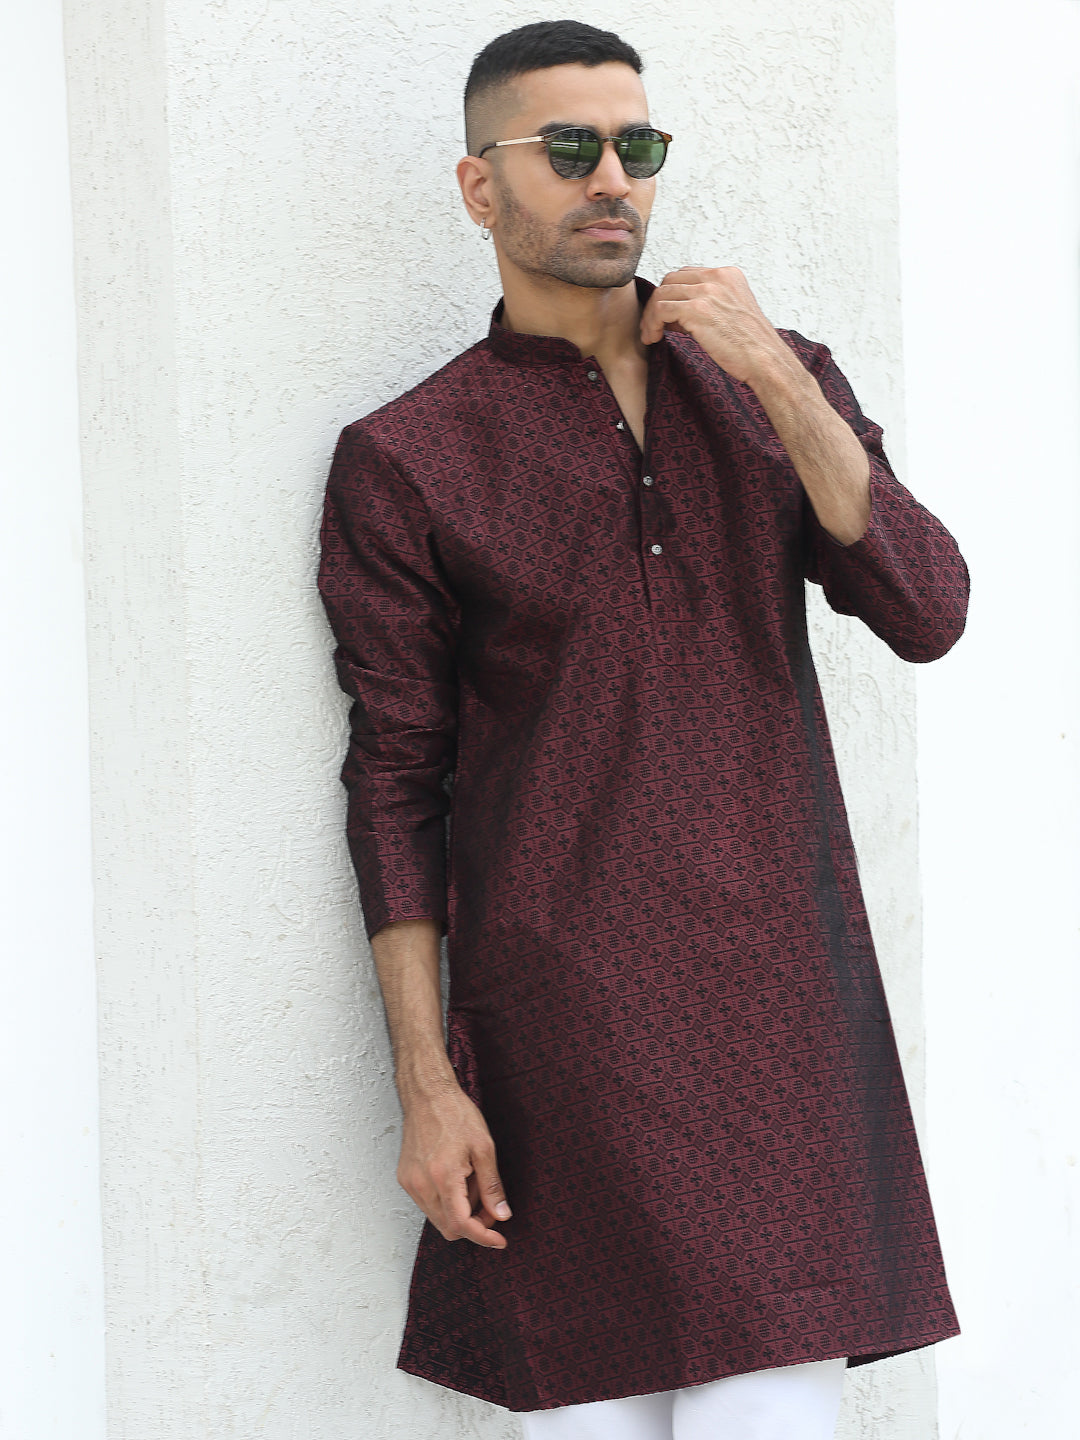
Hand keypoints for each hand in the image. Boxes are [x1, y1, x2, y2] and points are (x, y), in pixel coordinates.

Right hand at [397, 1081, 511, 1247]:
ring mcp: (410, 1183)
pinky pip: (428, 1205)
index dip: (484, 1237)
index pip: (462, 1224)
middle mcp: (422, 1185)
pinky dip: (446, 1202)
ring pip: (438, 1219)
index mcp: (443, 1177)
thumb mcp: (484, 1148)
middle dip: (474, 1225)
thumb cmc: (456, 1114)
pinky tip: (458, 1178)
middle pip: (448, 1228)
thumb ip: (492, 1186)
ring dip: (460, 1213)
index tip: (500, 1240)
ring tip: (472, 1182)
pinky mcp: (406, 1179)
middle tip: (491, 1206)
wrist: (428, 1095)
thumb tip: (501, 1216)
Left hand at [640, 266, 791, 386]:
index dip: (671, 296)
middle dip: (657, 304)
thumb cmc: (748, 346)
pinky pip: (661, 309)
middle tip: (653, 327)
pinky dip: (652, 324)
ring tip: (651, 336)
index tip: (666, 319)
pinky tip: (654, 338)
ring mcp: (708, 291)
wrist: (765, 361)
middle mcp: (717, 277)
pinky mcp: (698, 309)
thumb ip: (706, 305)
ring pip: (661, 294)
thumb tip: (673, 313)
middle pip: (670, 280)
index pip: (686, 275)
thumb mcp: (729, 314)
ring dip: (651, 316)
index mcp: (728, 275)